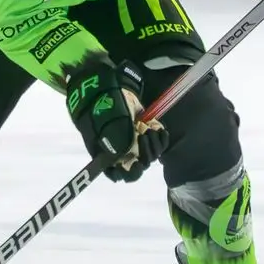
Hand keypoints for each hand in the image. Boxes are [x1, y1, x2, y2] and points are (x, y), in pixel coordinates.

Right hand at [68, 63, 166, 182]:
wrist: (105, 88)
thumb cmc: (100, 107)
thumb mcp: (105, 124)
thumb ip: (115, 140)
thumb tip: (123, 156)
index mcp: (109, 155)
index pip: (120, 175)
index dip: (130, 174)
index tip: (136, 165)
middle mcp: (123, 152)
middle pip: (140, 166)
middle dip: (145, 154)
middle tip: (142, 137)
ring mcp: (136, 142)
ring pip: (151, 155)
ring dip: (154, 145)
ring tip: (148, 129)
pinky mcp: (147, 131)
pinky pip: (160, 143)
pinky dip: (162, 138)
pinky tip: (159, 129)